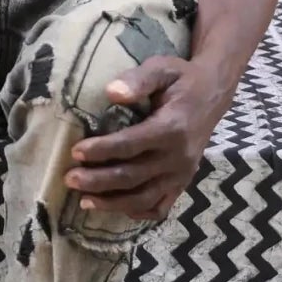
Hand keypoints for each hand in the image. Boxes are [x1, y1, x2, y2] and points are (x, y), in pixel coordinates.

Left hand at [64, 57, 225, 220]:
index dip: (102, 151)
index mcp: (172, 128)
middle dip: (98, 181)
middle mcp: (178, 157)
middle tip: (69, 179)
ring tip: (83, 201)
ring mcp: (182, 174)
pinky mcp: (183, 182)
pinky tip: (116, 209)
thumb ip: (138, 79)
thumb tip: (111, 92)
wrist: (213, 94)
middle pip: (133, 176)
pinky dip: (139, 212)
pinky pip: (161, 206)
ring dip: (113, 203)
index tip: (75, 152)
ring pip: (144, 198)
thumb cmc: (182, 79)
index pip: (131, 145)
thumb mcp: (162, 68)